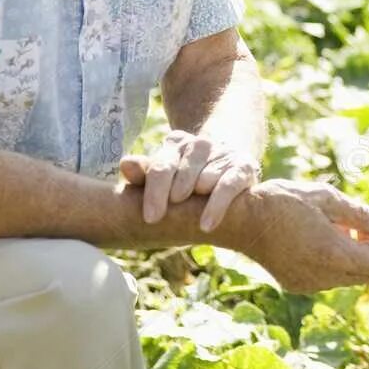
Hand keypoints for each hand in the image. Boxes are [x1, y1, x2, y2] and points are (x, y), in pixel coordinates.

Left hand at [119, 130, 258, 229]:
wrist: (230, 170)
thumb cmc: (186, 181)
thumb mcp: (164, 178)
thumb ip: (144, 174)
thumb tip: (125, 164)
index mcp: (175, 143)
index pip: (161, 167)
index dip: (155, 193)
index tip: (151, 218)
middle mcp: (200, 144)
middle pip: (182, 174)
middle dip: (176, 197)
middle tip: (175, 211)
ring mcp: (223, 153)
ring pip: (205, 180)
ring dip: (199, 200)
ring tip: (194, 215)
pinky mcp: (244, 166)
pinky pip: (228, 186)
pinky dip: (216, 206)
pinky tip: (206, 225)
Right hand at [223, 179, 368, 292]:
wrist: (241, 219)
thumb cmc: (282, 201)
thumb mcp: (326, 198)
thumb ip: (361, 214)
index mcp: (332, 253)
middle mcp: (322, 275)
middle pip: (367, 273)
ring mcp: (308, 283)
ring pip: (349, 278)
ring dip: (358, 257)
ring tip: (352, 229)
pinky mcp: (296, 283)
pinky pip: (329, 279)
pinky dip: (339, 263)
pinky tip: (331, 239)